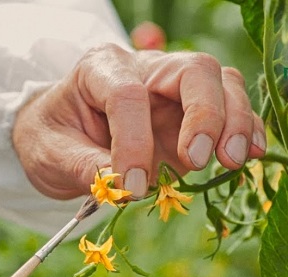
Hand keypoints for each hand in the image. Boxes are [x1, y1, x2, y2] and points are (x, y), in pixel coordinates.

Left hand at [12, 43, 265, 199]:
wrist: (56, 137)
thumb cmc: (49, 137)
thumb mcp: (49, 154)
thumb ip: (82, 167)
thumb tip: (124, 187)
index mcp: (99, 69)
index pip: (127, 94)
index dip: (134, 141)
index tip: (132, 186)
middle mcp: (142, 70)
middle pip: (191, 71)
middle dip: (204, 114)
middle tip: (199, 158)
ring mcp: (170, 90)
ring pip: (220, 85)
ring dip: (233, 122)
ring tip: (231, 161)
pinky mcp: (187, 114)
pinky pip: (227, 110)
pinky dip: (242, 130)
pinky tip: (247, 155)